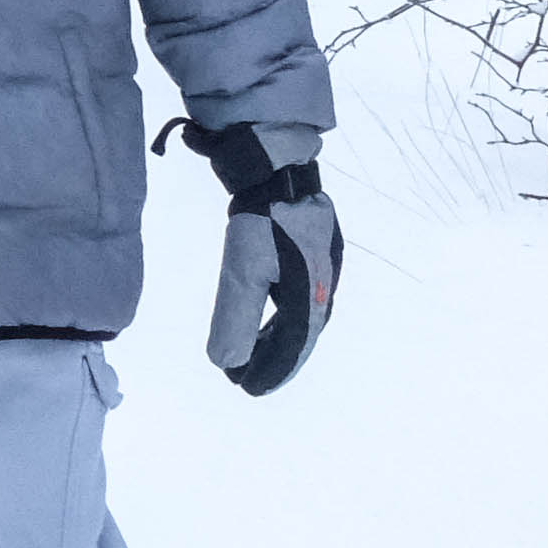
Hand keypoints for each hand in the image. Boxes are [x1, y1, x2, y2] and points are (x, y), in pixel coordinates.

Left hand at [195, 124, 338, 393]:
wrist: (278, 159)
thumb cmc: (263, 216)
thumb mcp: (244, 268)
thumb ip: (235, 315)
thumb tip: (224, 361)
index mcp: (313, 294)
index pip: (292, 344)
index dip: (270, 368)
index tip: (246, 388)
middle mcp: (323, 282)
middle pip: (300, 332)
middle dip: (274, 358)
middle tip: (247, 378)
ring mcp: (318, 261)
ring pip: (299, 311)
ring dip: (276, 336)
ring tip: (252, 353)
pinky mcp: (306, 243)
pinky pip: (296, 290)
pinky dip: (278, 310)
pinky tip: (265, 308)